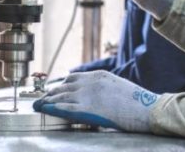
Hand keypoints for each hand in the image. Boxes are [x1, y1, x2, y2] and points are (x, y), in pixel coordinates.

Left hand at [33, 71, 158, 132]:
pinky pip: (65, 108)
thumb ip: (104, 87)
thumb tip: (96, 94)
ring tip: (38, 105)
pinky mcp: (88, 109)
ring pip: (61, 96)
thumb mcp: (118, 86)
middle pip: (64, 86)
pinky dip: (52, 108)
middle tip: (41, 99)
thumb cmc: (137, 102)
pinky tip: (45, 110)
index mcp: (99, 76)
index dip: (61, 85)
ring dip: (47, 101)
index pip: (73, 77)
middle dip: (51, 93)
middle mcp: (90, 82)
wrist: (146, 109)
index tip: (54, 90)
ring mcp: (88, 95)